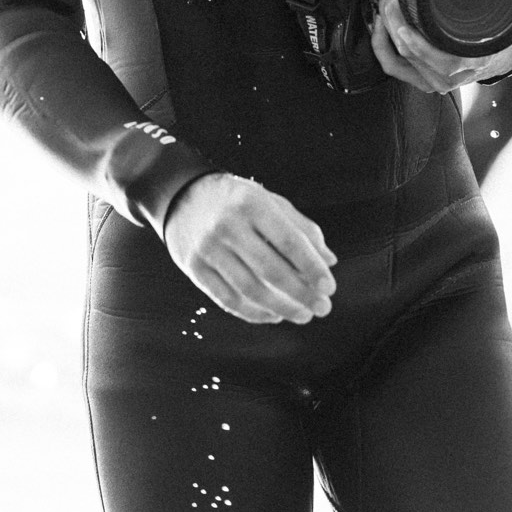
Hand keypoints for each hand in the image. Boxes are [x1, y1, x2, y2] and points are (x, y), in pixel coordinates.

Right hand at [163, 172, 336, 324]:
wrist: (182, 195)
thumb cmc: (236, 200)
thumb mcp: (269, 201)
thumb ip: (301, 228)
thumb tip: (329, 261)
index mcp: (252, 204)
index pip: (289, 241)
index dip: (311, 267)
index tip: (329, 287)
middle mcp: (228, 226)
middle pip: (271, 270)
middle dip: (301, 294)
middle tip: (322, 308)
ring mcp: (208, 248)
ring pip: (250, 290)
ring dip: (281, 308)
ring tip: (302, 315)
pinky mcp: (194, 268)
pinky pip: (227, 299)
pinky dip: (253, 313)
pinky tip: (273, 315)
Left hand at [371, 0, 511, 94]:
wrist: (497, 55)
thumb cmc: (500, 30)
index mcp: (471, 62)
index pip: (431, 51)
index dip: (410, 27)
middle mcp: (449, 78)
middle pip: (408, 48)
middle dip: (393, 12)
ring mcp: (432, 82)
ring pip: (396, 55)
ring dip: (384, 24)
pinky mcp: (419, 79)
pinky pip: (392, 65)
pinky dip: (381, 43)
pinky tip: (379, 19)